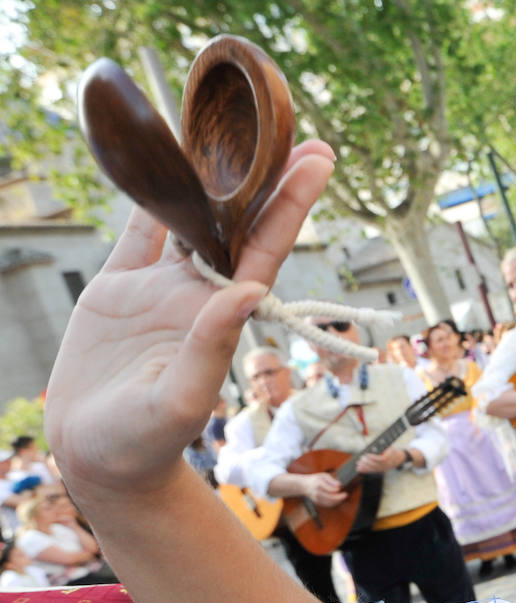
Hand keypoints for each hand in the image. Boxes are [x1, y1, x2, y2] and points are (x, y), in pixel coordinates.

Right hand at [45, 140, 335, 499]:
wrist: (99, 456)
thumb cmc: (148, 441)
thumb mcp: (181, 397)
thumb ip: (213, 346)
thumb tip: (249, 291)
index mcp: (225, 315)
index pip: (267, 246)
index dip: (290, 203)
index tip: (318, 161)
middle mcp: (201, 294)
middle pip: (240, 224)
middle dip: (267, 182)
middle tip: (300, 136)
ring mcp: (161, 290)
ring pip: (191, 220)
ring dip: (212, 181)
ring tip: (236, 134)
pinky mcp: (118, 291)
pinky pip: (139, 234)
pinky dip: (149, 198)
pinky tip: (163, 161)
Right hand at [301, 472, 346, 506]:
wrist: (303, 485)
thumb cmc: (315, 479)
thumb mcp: (323, 475)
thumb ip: (332, 480)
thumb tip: (340, 485)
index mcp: (319, 484)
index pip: (330, 489)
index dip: (337, 490)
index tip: (342, 488)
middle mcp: (317, 492)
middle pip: (330, 497)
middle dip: (340, 497)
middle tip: (346, 494)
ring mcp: (317, 498)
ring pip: (329, 503)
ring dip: (338, 501)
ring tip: (343, 497)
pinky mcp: (317, 502)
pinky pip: (327, 505)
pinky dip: (334, 503)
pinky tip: (338, 500)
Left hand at [356, 448, 404, 473]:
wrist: (398, 458)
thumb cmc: (391, 450)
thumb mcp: (388, 446)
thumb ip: (380, 448)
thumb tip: (370, 448)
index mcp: (390, 456)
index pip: (382, 459)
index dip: (373, 457)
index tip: (367, 454)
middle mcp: (388, 464)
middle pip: (377, 465)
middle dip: (367, 462)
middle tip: (361, 459)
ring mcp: (385, 468)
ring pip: (374, 469)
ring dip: (365, 467)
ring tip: (358, 465)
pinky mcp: (382, 471)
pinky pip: (373, 471)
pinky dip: (366, 470)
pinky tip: (360, 469)